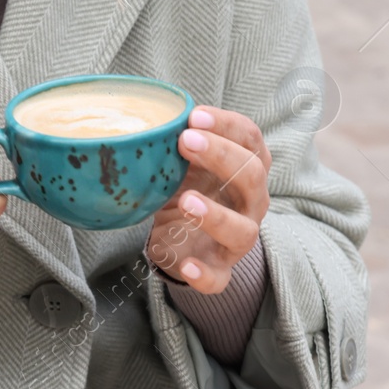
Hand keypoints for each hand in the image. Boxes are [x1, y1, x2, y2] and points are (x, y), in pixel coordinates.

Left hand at [145, 106, 270, 293]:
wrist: (180, 235)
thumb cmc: (185, 184)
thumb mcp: (180, 159)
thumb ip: (169, 139)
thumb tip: (136, 111)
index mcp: (244, 166)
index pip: (250, 138)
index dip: (227, 125)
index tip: (194, 115)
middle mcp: (249, 201)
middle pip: (252, 177)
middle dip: (222, 156)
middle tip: (186, 141)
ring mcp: (237, 238)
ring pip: (243, 231)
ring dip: (216, 216)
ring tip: (187, 200)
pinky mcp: (218, 268)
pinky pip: (219, 278)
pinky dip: (205, 274)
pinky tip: (187, 265)